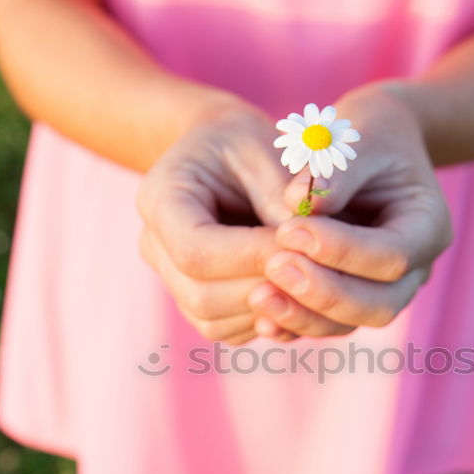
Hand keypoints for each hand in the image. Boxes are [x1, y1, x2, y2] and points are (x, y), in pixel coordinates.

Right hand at [135, 98, 300, 344]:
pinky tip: (299, 293)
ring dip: (270, 310)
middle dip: (265, 288)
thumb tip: (309, 252)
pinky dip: (267, 320)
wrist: (227, 153)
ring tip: (312, 282)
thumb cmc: (249, 143)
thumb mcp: (267, 149)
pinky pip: (229, 330)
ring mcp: (171, 279)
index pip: (195, 250)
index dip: (252, 257)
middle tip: (318, 272)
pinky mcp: (196, 302)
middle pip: (200, 295)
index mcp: (160, 197)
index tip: (304, 247)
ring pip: (213, 320)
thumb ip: (284, 200)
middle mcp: (154, 245)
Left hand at [247, 81, 453, 337]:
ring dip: (303, 315)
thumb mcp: (358, 137)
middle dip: (325, 293)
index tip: (288, 229)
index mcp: (428, 226)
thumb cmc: (368, 133)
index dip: (341, 249)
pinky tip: (259, 314)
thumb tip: (296, 203)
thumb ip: (333, 171)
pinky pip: (326, 324)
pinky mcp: (353, 299)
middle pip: (379, 304)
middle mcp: (416, 269)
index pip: (391, 255)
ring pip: (351, 323)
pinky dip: (294, 322)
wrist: (373, 146)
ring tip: (257, 295)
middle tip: (273, 267)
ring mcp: (385, 290)